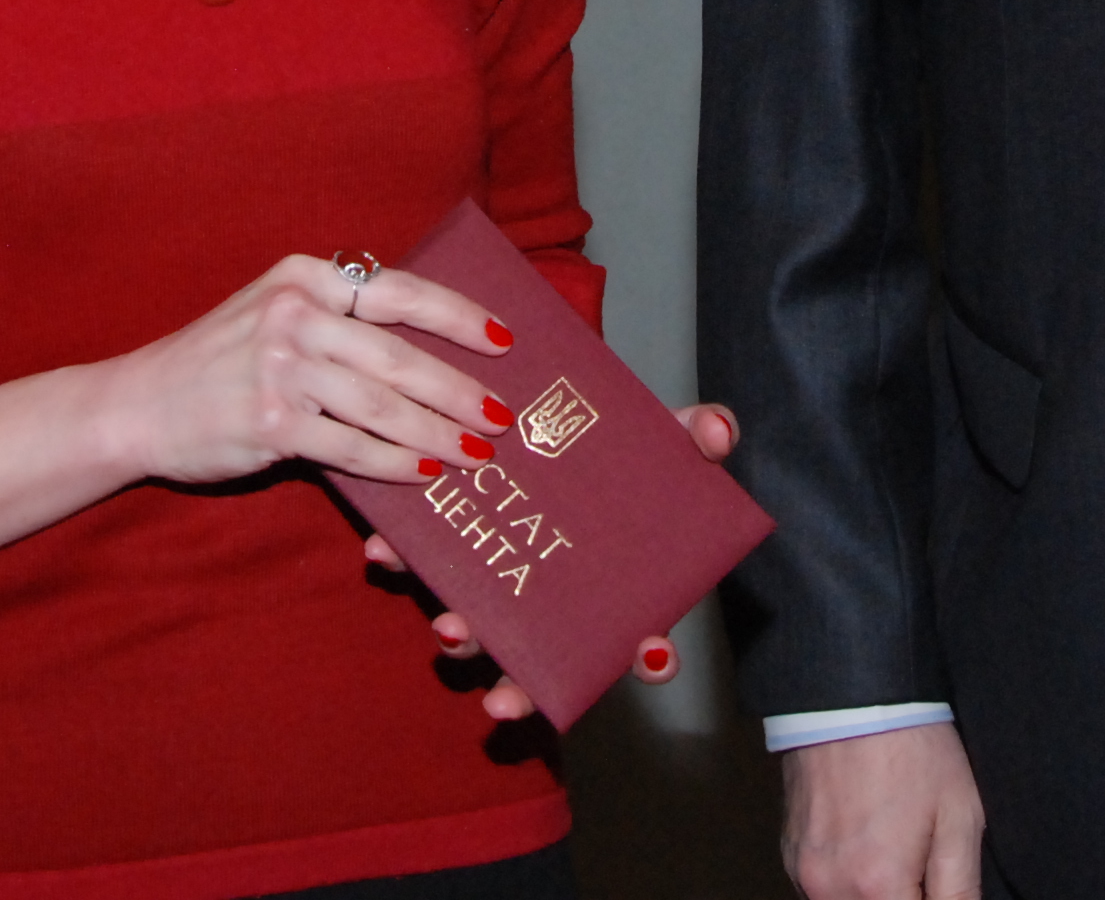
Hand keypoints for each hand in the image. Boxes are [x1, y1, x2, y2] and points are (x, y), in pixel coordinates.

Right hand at [97, 253, 507, 489]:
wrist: (138, 404)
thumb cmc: (219, 361)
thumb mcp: (273, 313)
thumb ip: (336, 319)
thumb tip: (427, 349)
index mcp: (303, 276)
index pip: (399, 291)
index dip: (458, 317)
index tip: (504, 341)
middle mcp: (293, 313)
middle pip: (399, 355)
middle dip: (459, 391)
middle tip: (501, 418)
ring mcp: (279, 367)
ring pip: (382, 405)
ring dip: (437, 435)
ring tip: (476, 456)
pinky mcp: (270, 421)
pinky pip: (350, 446)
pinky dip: (394, 464)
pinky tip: (425, 476)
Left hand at [377, 403, 737, 721]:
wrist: (547, 406)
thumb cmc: (617, 445)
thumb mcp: (661, 435)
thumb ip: (695, 433)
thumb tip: (720, 431)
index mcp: (618, 584)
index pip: (645, 640)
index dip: (651, 658)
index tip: (651, 654)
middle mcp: (558, 599)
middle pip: (547, 662)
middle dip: (523, 688)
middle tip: (505, 698)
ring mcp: (502, 580)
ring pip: (482, 630)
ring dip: (464, 637)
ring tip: (449, 627)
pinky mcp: (453, 549)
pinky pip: (423, 566)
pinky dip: (402, 563)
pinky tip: (384, 551)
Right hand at [781, 722, 984, 899]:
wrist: (850, 696)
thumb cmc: (911, 750)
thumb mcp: (959, 817)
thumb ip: (960, 890)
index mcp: (879, 886)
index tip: (937, 882)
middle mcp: (831, 889)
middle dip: (902, 899)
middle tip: (918, 862)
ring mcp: (803, 873)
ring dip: (873, 896)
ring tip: (893, 851)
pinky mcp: (789, 855)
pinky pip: (820, 892)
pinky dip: (846, 884)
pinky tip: (865, 846)